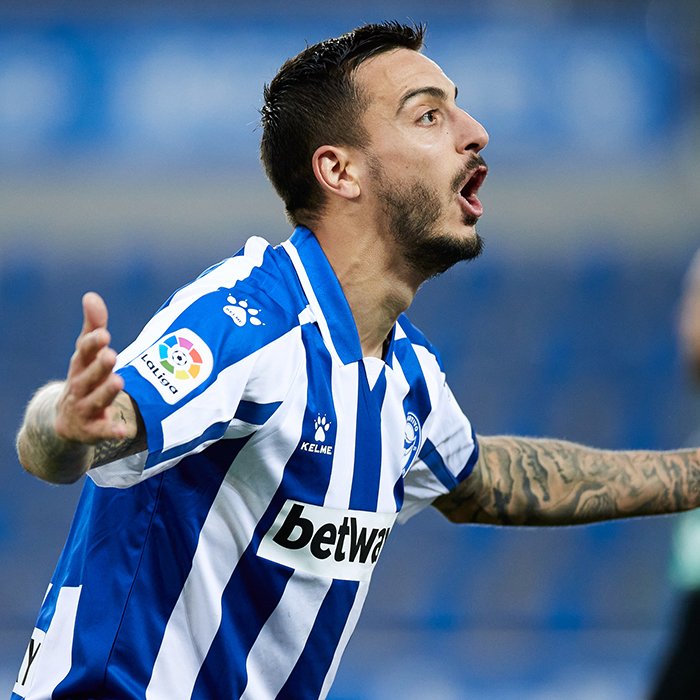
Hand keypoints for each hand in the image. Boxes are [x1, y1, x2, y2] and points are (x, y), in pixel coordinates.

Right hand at [54, 292, 127, 443]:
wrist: (66, 422)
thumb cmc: (84, 378)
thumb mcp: (86, 355)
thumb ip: (93, 326)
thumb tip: (91, 295)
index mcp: (80, 367)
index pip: (83, 353)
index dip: (91, 343)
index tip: (103, 333)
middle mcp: (79, 387)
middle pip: (88, 376)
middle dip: (99, 366)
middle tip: (111, 354)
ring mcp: (84, 409)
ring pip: (95, 400)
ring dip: (105, 392)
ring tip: (118, 381)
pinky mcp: (92, 430)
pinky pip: (102, 431)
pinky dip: (111, 430)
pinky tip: (123, 429)